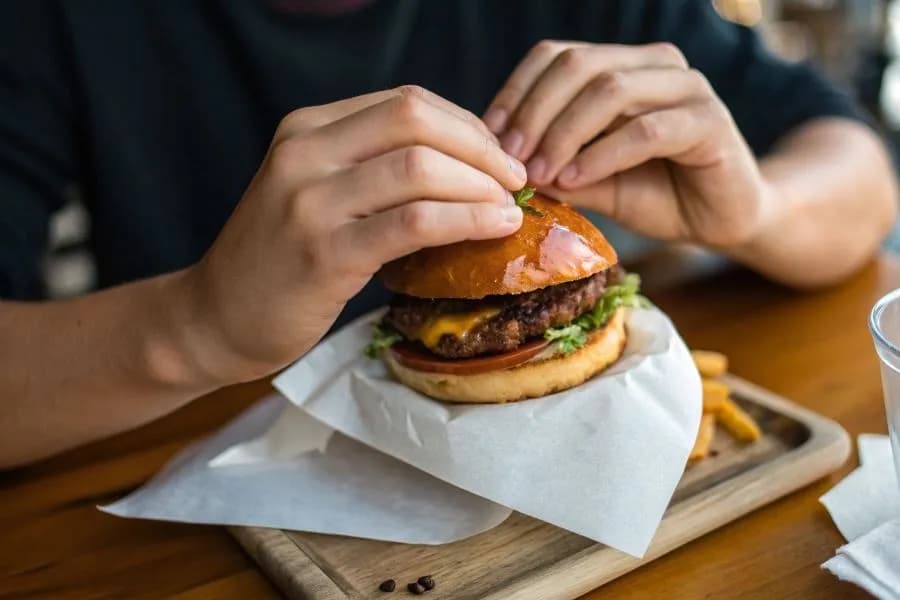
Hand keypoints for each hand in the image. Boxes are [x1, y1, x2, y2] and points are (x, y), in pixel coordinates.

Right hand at [182, 86, 526, 382]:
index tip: (498, 159)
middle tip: (515, 181)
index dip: (467, 125)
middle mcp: (304, 153)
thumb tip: (467, 165)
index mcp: (306, 130)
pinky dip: (465, 220)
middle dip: (482, 148)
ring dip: (481, 186)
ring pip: (419, 167)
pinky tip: (493, 229)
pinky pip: (413, 223)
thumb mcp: (316, 193)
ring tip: (510, 209)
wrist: (215, 318)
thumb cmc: (278, 260)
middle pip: (417, 119)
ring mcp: (309, 202)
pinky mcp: (324, 253)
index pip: (406, 102)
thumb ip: (372, 169)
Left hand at [483, 41, 772, 245]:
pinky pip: (646, 130)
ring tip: (539, 174)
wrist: (722, 220)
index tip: (489, 138)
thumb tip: (500, 164)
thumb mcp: (591, 180)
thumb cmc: (655, 193)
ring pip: (610, 91)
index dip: (517, 93)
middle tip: (510, 159)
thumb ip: (554, 166)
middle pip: (578, 64)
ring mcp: (686, 88)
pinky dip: (602, 155)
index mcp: (622, 65)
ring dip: (564, 134)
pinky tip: (576, 180)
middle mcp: (654, 65)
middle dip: (535, 113)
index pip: (556, 56)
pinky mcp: (709, 122)